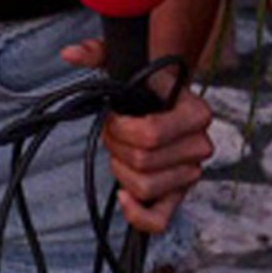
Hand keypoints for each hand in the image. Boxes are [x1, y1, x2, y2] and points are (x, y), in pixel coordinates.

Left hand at [64, 36, 218, 234]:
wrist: (167, 100)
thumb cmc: (147, 85)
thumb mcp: (125, 62)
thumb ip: (98, 52)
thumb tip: (71, 53)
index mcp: (196, 113)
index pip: (152, 135)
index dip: (122, 130)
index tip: (115, 117)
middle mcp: (200, 145)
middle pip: (144, 163)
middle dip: (117, 147)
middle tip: (114, 132)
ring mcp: (191, 173)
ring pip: (145, 188)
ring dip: (122, 170)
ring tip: (121, 151)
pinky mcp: (178, 194)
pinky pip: (160, 220)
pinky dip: (138, 215)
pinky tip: (124, 198)